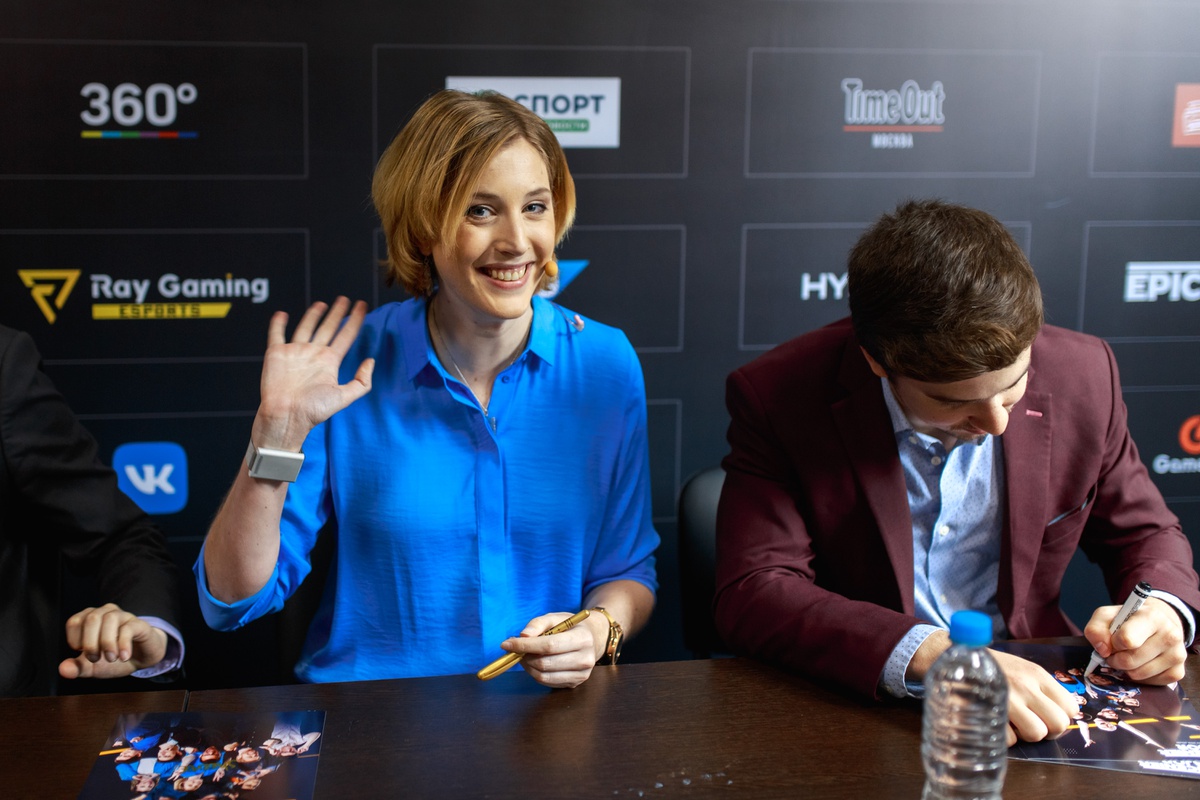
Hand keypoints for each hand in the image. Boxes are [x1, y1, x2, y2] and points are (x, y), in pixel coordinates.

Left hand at [58, 603, 167, 679]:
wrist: (141, 659)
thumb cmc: (113, 658)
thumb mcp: (92, 667)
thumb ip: (77, 667)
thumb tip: (63, 670)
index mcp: (89, 619)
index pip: (75, 622)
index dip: (75, 640)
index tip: (84, 653)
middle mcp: (105, 612)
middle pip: (92, 619)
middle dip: (91, 643)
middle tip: (95, 659)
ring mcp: (123, 616)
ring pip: (110, 619)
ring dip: (107, 643)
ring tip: (111, 658)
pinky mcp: (138, 624)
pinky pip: (128, 628)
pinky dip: (123, 644)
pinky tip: (123, 657)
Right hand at [253, 297, 373, 449]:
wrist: (286, 416)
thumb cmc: (313, 411)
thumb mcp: (344, 397)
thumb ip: (362, 381)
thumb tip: (371, 361)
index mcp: (329, 362)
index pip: (346, 335)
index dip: (355, 320)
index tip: (363, 306)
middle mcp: (313, 354)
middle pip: (328, 327)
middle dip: (338, 313)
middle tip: (345, 299)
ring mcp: (295, 352)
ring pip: (306, 327)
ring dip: (313, 315)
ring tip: (322, 304)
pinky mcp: (276, 353)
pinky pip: (277, 334)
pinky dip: (278, 323)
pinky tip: (282, 314)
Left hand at [499, 612, 604, 688]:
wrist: (593, 639)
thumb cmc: (571, 626)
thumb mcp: (556, 617)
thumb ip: (538, 624)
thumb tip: (522, 636)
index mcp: (583, 638)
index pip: (549, 645)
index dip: (525, 646)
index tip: (507, 644)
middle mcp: (585, 659)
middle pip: (545, 663)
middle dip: (525, 657)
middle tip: (516, 650)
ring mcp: (581, 674)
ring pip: (544, 676)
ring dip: (528, 667)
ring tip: (525, 656)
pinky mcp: (575, 684)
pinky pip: (548, 683)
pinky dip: (536, 673)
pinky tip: (535, 663)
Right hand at [990, 649, 1077, 745]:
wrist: (955, 659)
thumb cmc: (992, 667)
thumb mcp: (1022, 669)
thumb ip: (1042, 689)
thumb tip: (1060, 714)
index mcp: (1037, 675)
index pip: (1070, 707)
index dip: (1061, 716)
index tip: (1048, 716)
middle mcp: (1026, 686)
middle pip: (1059, 724)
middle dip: (1049, 730)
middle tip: (1035, 724)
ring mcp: (1008, 700)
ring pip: (1037, 733)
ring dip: (1027, 735)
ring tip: (1016, 725)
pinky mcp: (990, 712)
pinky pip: (1010, 738)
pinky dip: (1005, 736)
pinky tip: (999, 724)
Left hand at [1084, 597, 1186, 684]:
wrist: (1158, 622)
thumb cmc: (1128, 619)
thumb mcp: (1107, 615)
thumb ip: (1096, 629)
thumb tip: (1102, 650)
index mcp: (1152, 617)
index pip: (1127, 640)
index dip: (1113, 644)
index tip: (1113, 640)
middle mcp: (1170, 635)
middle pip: (1130, 661)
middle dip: (1116, 659)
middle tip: (1116, 651)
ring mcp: (1177, 655)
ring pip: (1138, 674)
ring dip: (1126, 669)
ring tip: (1128, 655)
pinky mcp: (1179, 671)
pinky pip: (1150, 683)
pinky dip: (1140, 677)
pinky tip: (1141, 663)